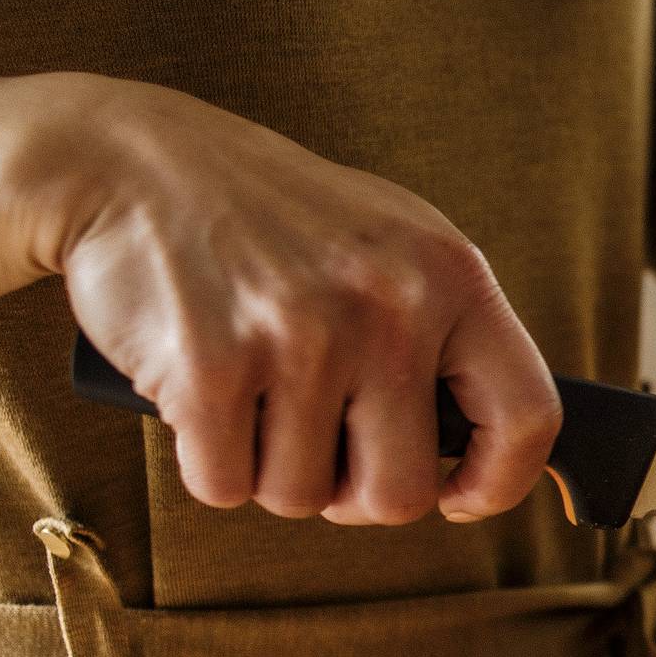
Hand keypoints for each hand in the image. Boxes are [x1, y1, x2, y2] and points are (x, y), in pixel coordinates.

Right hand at [30, 76, 561, 525]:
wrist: (126, 159)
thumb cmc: (267, 216)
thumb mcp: (389, 241)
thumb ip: (446, 330)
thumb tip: (485, 447)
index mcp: (451, 273)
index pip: (528, 416)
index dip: (498, 483)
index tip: (458, 497)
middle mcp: (388, 306)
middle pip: (399, 496)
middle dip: (351, 492)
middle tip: (314, 440)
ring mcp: (301, 338)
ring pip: (303, 497)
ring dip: (269, 468)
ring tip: (250, 387)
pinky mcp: (210, 371)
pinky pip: (225, 487)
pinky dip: (207, 461)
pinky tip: (198, 389)